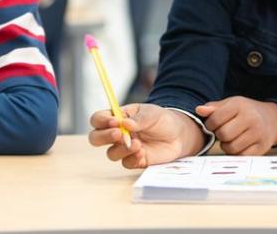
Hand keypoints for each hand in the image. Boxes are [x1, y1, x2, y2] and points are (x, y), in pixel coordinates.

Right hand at [88, 103, 202, 168]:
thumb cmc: (162, 120)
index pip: (98, 119)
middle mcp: (117, 134)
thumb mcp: (152, 114)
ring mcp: (124, 148)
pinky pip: (126, 163)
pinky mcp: (134, 160)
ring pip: (111, 153)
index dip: (101, 121)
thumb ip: (138, 119)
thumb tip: (124, 123)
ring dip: (122, 149)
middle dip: (104, 137)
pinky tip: (143, 153)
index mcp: (117, 118)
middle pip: (96, 138)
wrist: (179, 135)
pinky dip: (132, 159)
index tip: (113, 121)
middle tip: (118, 134)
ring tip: (138, 144)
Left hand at [195, 96, 276, 155]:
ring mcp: (257, 133)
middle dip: (219, 135)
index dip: (210, 124)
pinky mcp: (262, 147)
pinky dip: (236, 153)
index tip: (214, 124)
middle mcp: (250, 118)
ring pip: (231, 147)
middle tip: (223, 132)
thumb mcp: (231, 104)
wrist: (273, 119)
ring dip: (227, 145)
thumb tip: (198, 110)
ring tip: (231, 138)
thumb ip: (214, 108)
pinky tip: (239, 145)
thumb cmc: (246, 111)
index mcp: (239, 105)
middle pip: (223, 134)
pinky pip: (241, 156)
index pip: (215, 118)